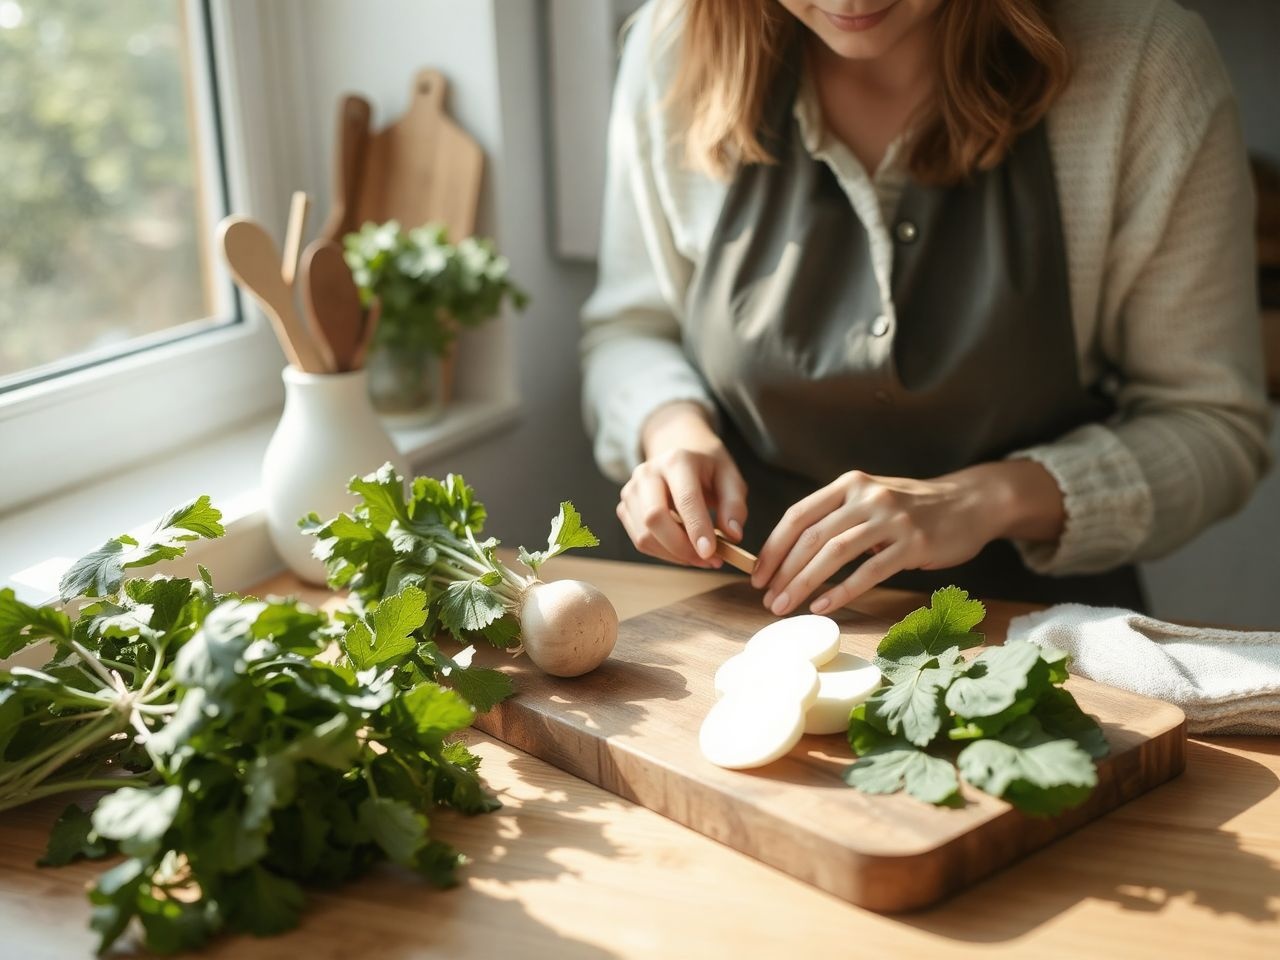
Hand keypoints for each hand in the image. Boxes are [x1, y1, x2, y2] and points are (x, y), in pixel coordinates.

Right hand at [617, 401, 748, 568]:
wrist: (678, 450)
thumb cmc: (707, 467)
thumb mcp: (730, 477)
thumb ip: (734, 505)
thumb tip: (733, 535)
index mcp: (677, 460)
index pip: (685, 499)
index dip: (697, 529)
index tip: (711, 553)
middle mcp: (648, 472)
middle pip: (654, 518)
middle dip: (682, 547)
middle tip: (710, 560)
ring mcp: (631, 490)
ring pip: (645, 535)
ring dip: (674, 555)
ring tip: (700, 557)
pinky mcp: (625, 507)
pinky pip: (640, 541)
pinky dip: (663, 553)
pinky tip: (683, 550)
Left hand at [751, 461, 1065, 614]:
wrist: (970, 502)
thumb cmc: (912, 507)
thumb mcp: (871, 499)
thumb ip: (837, 516)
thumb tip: (791, 554)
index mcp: (849, 485)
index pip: (798, 515)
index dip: (774, 546)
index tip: (757, 574)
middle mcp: (866, 497)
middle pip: (811, 536)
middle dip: (783, 571)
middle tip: (766, 598)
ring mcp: (890, 519)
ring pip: (834, 553)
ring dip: (803, 583)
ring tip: (785, 606)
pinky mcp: (912, 544)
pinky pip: (868, 571)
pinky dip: (841, 591)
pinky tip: (823, 607)